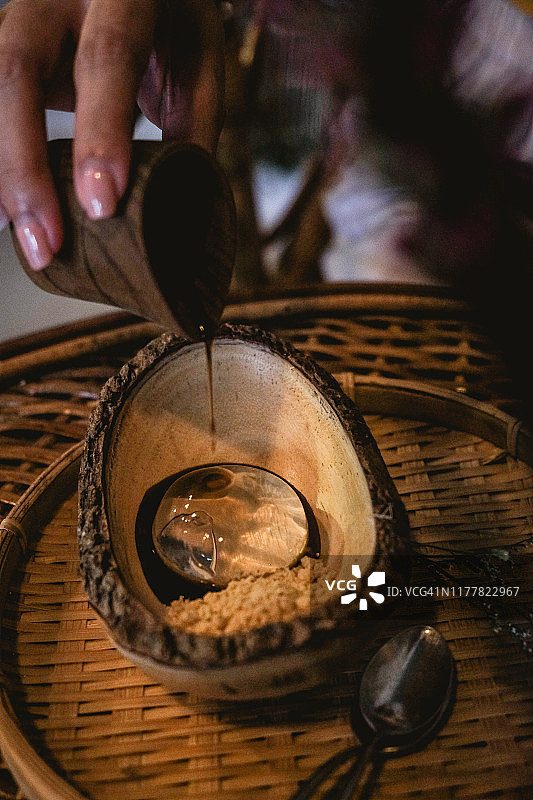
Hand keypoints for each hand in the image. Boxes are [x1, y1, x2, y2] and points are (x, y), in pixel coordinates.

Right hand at [0, 0, 224, 269]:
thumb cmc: (171, 31)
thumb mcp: (196, 67)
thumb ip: (190, 128)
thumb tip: (181, 211)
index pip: (108, 58)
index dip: (101, 133)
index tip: (102, 205)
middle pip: (19, 71)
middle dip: (28, 167)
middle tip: (47, 243)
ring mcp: (19, 18)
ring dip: (3, 173)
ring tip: (26, 240)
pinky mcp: (1, 45)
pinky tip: (1, 211)